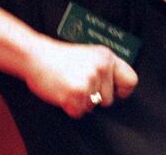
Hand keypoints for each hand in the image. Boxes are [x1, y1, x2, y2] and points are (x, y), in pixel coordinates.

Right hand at [24, 38, 138, 118]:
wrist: (35, 56)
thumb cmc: (58, 57)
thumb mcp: (89, 54)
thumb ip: (104, 67)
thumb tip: (118, 86)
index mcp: (107, 57)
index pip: (130, 80)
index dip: (123, 91)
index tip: (116, 93)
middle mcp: (101, 68)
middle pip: (109, 99)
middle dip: (94, 97)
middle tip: (79, 83)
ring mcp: (90, 80)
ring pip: (93, 106)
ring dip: (81, 102)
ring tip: (69, 84)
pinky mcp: (77, 93)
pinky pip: (79, 112)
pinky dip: (70, 107)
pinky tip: (63, 91)